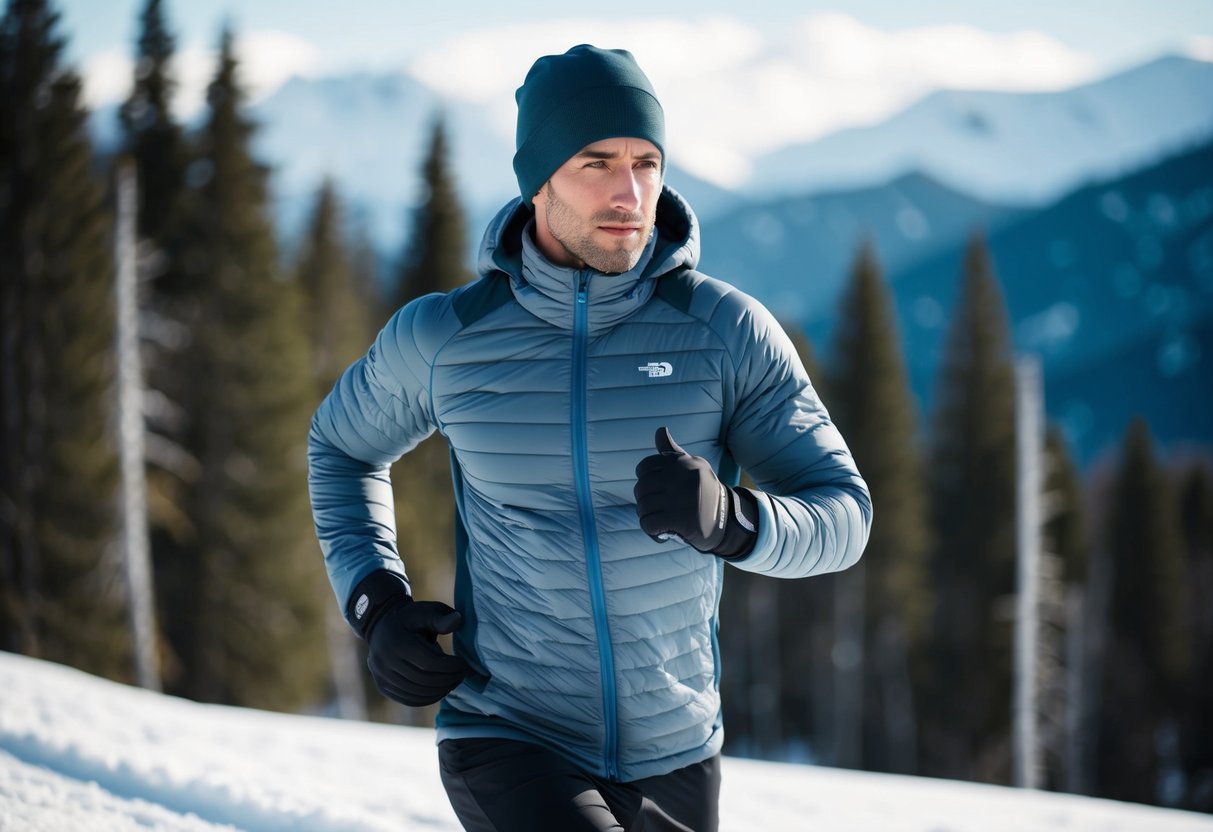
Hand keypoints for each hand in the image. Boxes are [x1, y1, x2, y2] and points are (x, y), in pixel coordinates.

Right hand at [357, 581, 469, 706]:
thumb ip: (441, 618)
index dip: (451, 667)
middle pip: (424, 680)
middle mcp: (385, 660)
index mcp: (398, 641)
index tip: (465, 664)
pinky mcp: (383, 686)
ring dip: (441, 691)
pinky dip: (428, 698)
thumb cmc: (411, 618)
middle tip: (463, 675)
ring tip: (455, 681)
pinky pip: (408, 699)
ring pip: (417, 693)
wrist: (381, 625)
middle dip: (448, 680)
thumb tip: (457, 620)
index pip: (430, 663)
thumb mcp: (425, 611)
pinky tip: (441, 690)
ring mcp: (382, 675)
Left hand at [633, 427, 757, 557]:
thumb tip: (659, 430)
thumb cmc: (704, 492)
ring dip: (648, 517)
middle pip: (640, 488)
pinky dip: (652, 532)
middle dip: (645, 501)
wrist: (728, 520)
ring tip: (661, 520)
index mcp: (681, 462)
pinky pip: (648, 524)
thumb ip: (672, 451)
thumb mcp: (693, 467)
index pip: (644, 468)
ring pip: (642, 507)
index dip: (645, 481)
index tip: (657, 491)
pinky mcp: (679, 518)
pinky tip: (663, 532)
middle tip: (659, 509)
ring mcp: (679, 497)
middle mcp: (680, 476)